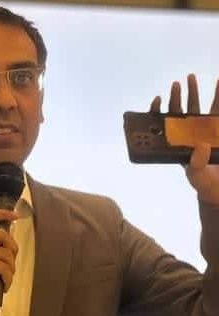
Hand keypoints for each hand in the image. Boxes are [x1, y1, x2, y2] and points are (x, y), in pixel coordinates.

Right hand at [0, 209, 17, 315]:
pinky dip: (8, 278)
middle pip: (3, 235)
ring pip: (6, 253)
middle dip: (12, 250)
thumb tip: (10, 236)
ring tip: (3, 278)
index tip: (15, 216)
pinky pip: (4, 266)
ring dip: (10, 269)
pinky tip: (2, 285)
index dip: (2, 213)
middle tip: (9, 264)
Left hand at [150, 74, 218, 204]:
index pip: (164, 126)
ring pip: (197, 108)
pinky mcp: (218, 129)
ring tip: (190, 77)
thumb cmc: (206, 185)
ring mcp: (203, 131)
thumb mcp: (199, 177)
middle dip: (176, 97)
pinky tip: (218, 82)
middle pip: (180, 112)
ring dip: (193, 92)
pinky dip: (218, 96)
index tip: (157, 99)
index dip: (158, 113)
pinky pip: (217, 110)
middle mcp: (188, 136)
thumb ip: (196, 165)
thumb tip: (199, 146)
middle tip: (175, 83)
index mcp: (177, 146)